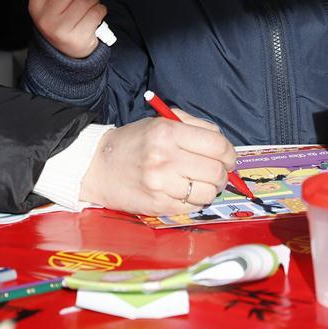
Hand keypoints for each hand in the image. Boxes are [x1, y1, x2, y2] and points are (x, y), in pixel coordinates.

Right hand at [27, 0, 108, 58]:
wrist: (68, 52)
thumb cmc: (63, 21)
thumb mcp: (56, 1)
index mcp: (36, 7)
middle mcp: (46, 18)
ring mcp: (61, 29)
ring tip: (86, 8)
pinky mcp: (78, 36)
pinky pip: (97, 11)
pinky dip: (100, 10)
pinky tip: (93, 17)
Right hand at [79, 112, 235, 215]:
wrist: (98, 166)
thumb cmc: (134, 142)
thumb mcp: (161, 122)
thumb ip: (194, 126)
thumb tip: (223, 145)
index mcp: (168, 132)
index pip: (217, 145)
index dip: (229, 153)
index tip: (228, 157)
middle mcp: (165, 158)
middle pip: (216, 171)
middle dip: (223, 173)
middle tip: (218, 172)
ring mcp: (162, 185)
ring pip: (208, 193)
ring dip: (211, 189)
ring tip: (201, 182)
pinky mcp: (158, 205)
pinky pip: (193, 206)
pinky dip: (195, 200)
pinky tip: (186, 191)